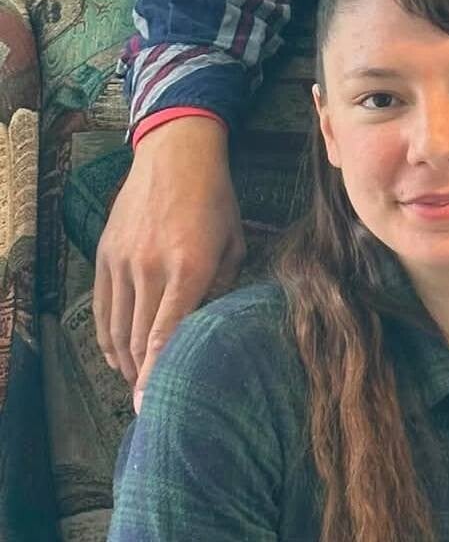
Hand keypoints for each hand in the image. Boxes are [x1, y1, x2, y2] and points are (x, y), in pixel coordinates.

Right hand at [93, 115, 244, 407]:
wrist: (176, 154)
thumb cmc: (216, 199)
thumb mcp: (234, 241)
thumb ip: (223, 286)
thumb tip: (210, 328)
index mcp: (191, 265)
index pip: (166, 333)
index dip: (158, 375)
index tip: (153, 406)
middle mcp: (151, 266)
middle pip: (139, 339)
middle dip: (145, 376)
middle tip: (154, 404)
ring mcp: (123, 260)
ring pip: (117, 328)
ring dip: (127, 362)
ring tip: (140, 383)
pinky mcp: (105, 254)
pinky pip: (102, 307)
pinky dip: (107, 338)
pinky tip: (119, 357)